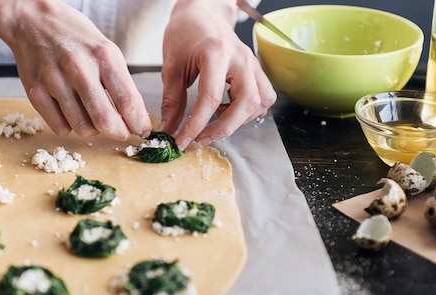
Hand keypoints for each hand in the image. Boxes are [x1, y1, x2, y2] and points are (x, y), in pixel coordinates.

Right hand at [0, 0, 152, 138]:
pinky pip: (60, 128)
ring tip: (92, 114)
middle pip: (106, 121)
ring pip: (83, 129)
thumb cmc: (75, 38)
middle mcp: (78, 67)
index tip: (143, 131)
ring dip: (93, 129)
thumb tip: (137, 119)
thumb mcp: (107, 51)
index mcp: (103, 56)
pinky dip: (70, 127)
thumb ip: (122, 84)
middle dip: (119, 133)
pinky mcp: (34, 92)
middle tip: (121, 132)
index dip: (139, 124)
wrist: (32, 20)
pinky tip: (71, 112)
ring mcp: (54, 80)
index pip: (128, 102)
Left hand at [160, 0, 275, 148]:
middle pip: (246, 102)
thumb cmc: (186, 35)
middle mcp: (240, 58)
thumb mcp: (171, 67)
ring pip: (260, 101)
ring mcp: (252, 63)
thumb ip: (172, 101)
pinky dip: (249, 111)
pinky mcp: (257, 70)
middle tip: (203, 138)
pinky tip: (229, 109)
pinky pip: (264, 97)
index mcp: (216, 53)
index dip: (196, 124)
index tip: (183, 140)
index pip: (211, 98)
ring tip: (216, 120)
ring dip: (240, 120)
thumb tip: (170, 129)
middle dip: (225, 127)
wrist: (202, 13)